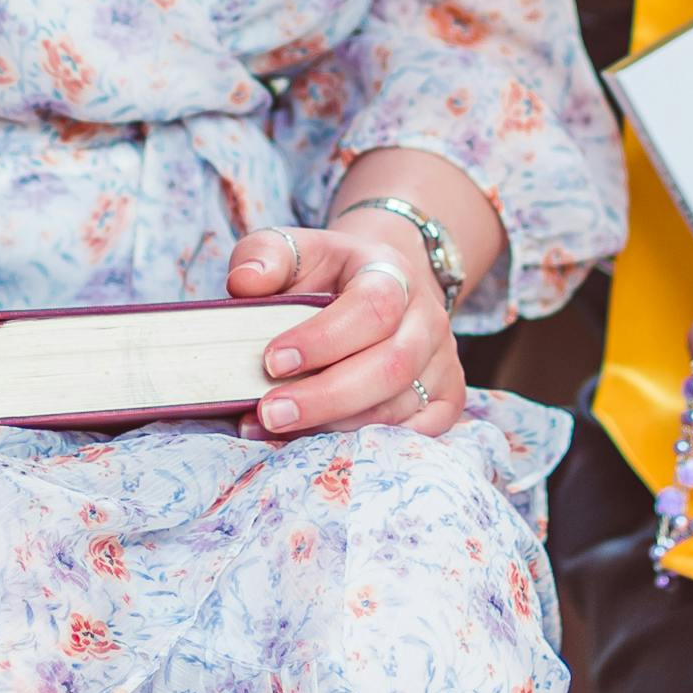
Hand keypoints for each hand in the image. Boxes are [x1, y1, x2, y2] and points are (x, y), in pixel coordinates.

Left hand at [225, 211, 464, 437]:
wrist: (379, 284)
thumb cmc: (328, 272)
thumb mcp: (295, 249)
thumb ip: (264, 256)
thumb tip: (245, 283)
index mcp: (391, 273)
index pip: (372, 307)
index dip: (323, 339)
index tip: (271, 361)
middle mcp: (427, 317)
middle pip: (391, 366)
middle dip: (326, 397)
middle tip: (269, 412)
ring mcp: (442, 360)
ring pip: (399, 406)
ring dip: (335, 426)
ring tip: (276, 429)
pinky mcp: (447, 396)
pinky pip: (418, 432)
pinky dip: (369, 444)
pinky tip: (319, 444)